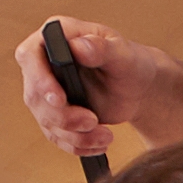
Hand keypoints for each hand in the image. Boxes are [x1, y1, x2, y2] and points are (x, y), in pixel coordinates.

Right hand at [17, 22, 182, 156]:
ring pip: (44, 120)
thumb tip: (82, 45)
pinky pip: (55, 136)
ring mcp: (51, 89)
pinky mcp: (59, 114)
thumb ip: (103, 49)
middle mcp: (48, 61)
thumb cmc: (141, 65)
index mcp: (57, 38)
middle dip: (62, 116)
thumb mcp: (126, 57)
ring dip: (71, 134)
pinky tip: (100, 140)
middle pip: (34, 94)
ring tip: (102, 133)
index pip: (31, 56)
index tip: (63, 102)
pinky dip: (76, 144)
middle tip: (91, 125)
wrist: (151, 89)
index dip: (40, 80)